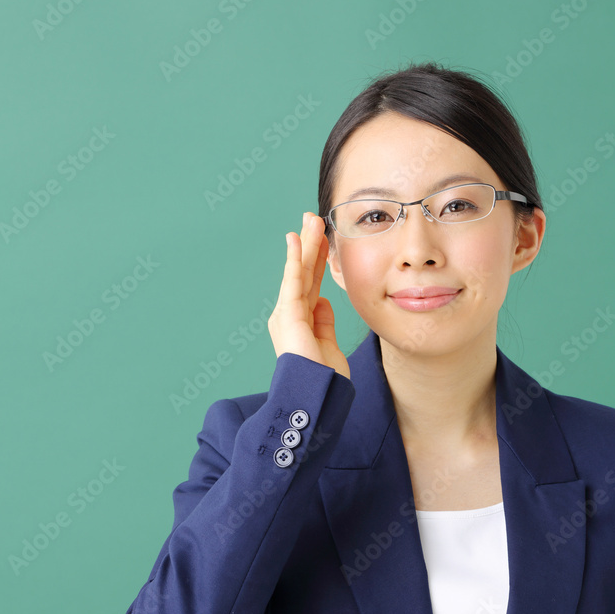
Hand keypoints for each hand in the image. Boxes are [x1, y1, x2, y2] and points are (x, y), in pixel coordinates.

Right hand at [268, 211, 350, 379]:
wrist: (316, 396)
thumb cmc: (322, 377)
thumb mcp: (327, 344)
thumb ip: (324, 322)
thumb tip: (324, 301)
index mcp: (300, 320)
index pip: (310, 282)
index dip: (315, 259)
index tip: (321, 238)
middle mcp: (290, 314)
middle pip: (303, 272)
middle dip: (309, 244)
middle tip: (313, 218)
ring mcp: (287, 313)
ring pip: (298, 271)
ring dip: (305, 244)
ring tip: (311, 220)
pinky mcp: (289, 314)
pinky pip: (292, 281)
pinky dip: (293, 259)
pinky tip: (295, 239)